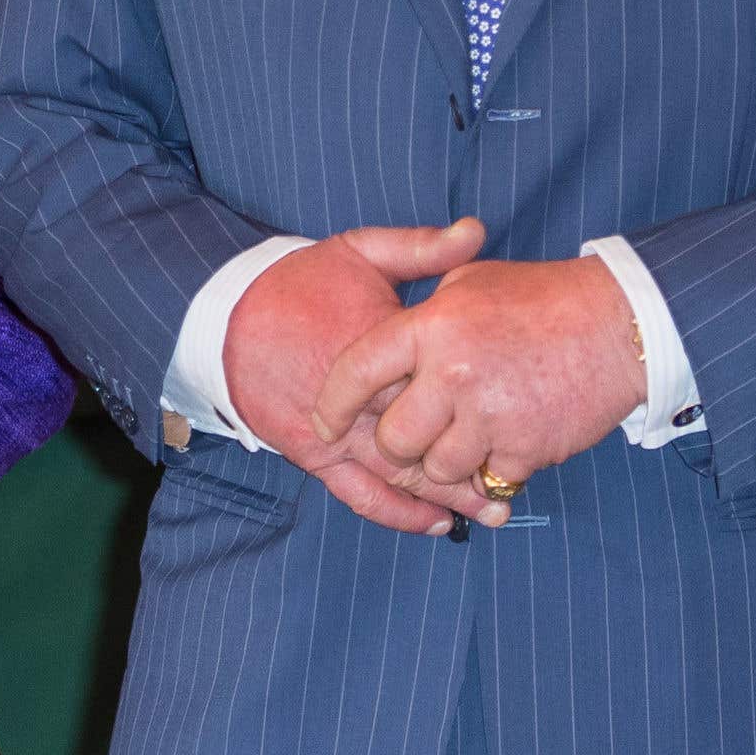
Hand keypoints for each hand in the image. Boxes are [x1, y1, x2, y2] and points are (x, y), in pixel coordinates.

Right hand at [223, 219, 494, 534]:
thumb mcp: (360, 251)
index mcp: (376, 343)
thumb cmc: (300, 281)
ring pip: (402, 475)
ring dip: (450, 498)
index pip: (440, 380)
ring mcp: (336, 432)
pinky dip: (400, 515)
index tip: (526, 406)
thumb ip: (420, 247)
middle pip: (429, 437)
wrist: (229, 317)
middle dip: (477, 460)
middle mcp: (359, 397)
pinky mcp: (314, 456)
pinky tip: (436, 523)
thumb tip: (476, 231)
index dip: (485, 398)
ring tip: (496, 508)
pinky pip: (361, 495)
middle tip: (522, 475)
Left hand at [309, 255, 646, 507]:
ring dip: (447, 462)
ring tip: (469, 436)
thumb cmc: (543, 297)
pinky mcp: (525, 450)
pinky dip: (492, 472)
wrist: (618, 325)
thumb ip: (426, 309)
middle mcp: (453, 374)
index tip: (325, 422)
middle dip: (399, 445)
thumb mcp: (474, 280)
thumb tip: (393, 337)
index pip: (358, 371)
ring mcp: (490, 416)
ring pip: (438, 469)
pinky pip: (487, 482)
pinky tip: (508, 443)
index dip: (334, 402)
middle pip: (394, 440)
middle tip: (417, 435)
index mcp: (432, 326)